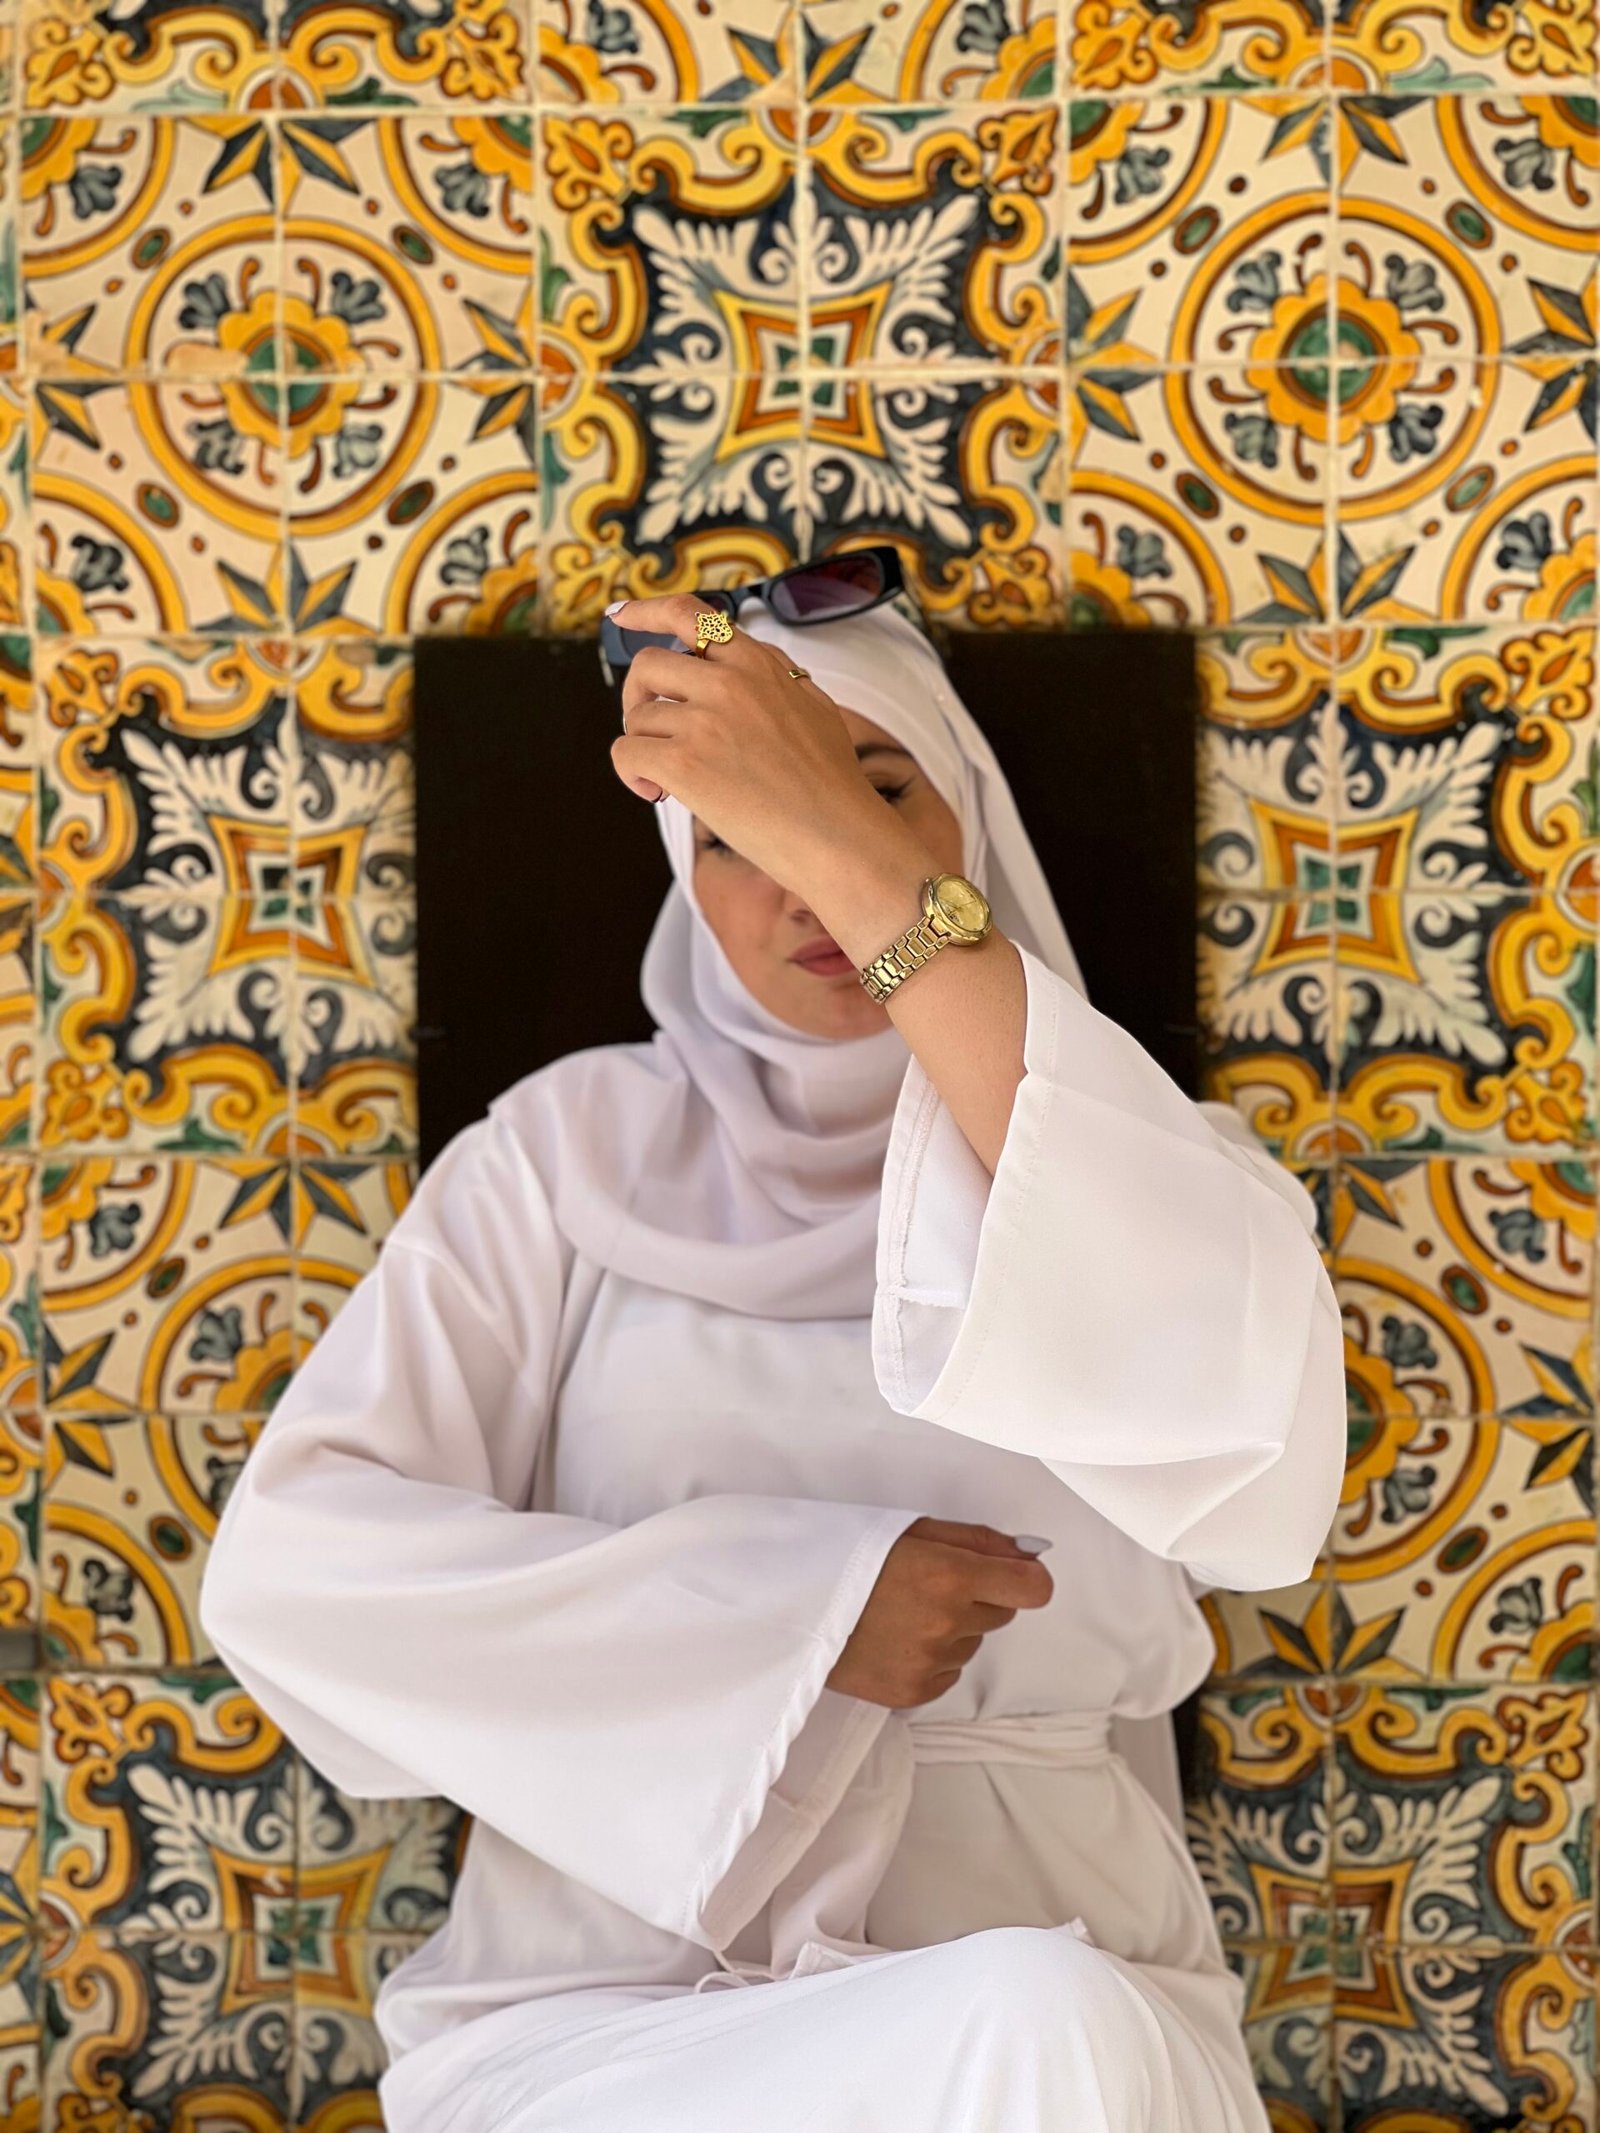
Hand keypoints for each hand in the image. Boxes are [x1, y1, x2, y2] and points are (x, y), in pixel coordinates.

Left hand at [608, 593, 910, 898]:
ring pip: (636, 717)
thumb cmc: (832, 783)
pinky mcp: (684, 764)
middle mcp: (728, 683)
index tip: (621, 615)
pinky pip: (625, 753)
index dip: (647, 611)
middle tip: (650, 729)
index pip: (690, 615)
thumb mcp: (814, 706)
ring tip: (673, 777)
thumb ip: (774, 676)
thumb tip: (742, 662)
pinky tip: (657, 792)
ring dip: (645, 746)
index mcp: (757, 665)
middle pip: (648, 665)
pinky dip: (631, 775)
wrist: (838, 835)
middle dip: (637, 696)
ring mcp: (704, 722)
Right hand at [826, 1517, 1053, 1709]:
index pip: (1032, 1588)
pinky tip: (895, 1639)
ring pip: (972, 1643)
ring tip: (903, 1612)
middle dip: (979, 1597)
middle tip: (930, 1584)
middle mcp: (947, 1622)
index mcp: (949, 1574)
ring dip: (953, 1628)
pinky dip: (932, 1657)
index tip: (1012, 1574)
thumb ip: (977, 1541)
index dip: (1026, 1578)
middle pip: (1001, 1613)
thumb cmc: (848, 1558)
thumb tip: (1028, 1553)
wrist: (793, 1608)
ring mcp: (930, 1662)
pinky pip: (949, 1672)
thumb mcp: (912, 1530)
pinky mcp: (913, 1693)